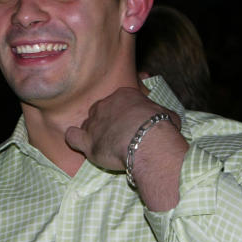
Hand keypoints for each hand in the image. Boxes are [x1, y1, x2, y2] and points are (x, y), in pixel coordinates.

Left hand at [64, 87, 180, 170]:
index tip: (129, 123)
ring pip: (87, 124)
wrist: (147, 141)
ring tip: (103, 145)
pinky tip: (80, 145)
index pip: (118, 101)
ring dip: (93, 133)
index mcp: (124, 95)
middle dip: (105, 121)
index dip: (122, 113)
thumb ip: (161, 115)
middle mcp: (105, 105)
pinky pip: (72, 136)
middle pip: (99, 110)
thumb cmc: (160, 127)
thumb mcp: (167, 115)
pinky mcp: (87, 140)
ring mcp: (94, 122)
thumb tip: (169, 119)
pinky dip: (74, 140)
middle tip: (116, 135)